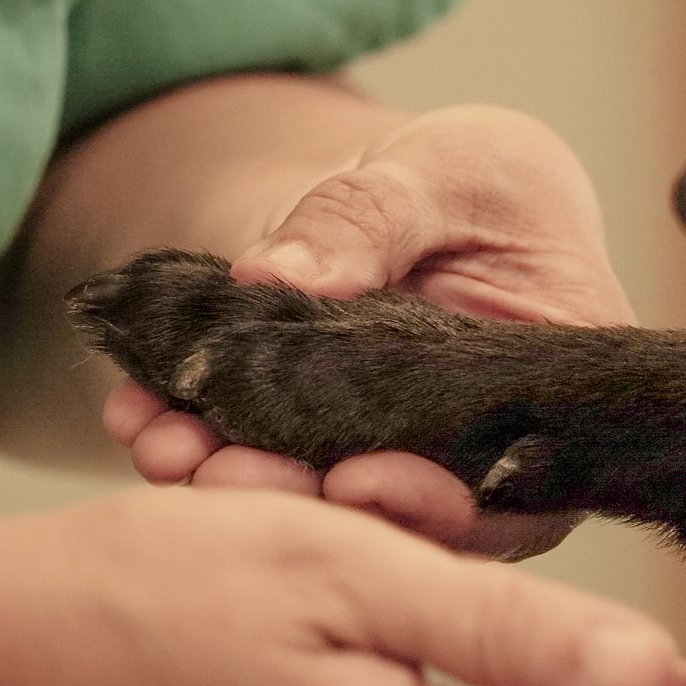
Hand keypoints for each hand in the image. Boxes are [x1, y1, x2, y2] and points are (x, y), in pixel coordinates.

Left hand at [107, 104, 635, 557]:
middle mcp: (473, 450)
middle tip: (223, 475)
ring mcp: (390, 455)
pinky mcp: (317, 443)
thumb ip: (370, 219)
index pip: (509, 489)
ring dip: (238, 482)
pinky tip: (141, 412)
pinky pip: (255, 456)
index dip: (433, 507)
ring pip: (316, 500)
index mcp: (544, 390)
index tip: (349, 481)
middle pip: (400, 514)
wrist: (414, 192)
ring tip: (165, 444)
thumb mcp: (440, 172)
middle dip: (307, 504)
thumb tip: (274, 273)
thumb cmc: (472, 176)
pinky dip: (195, 437)